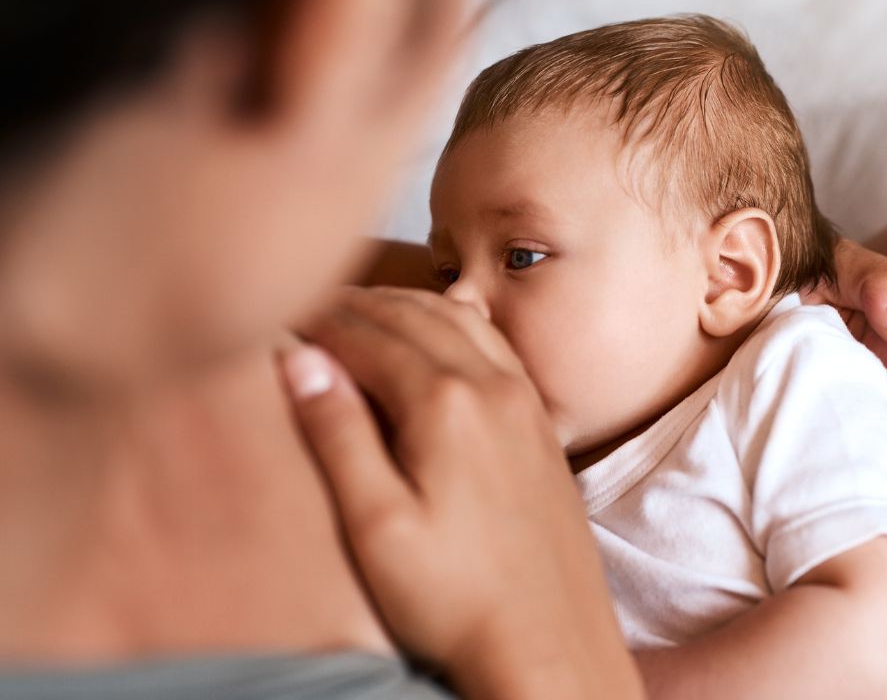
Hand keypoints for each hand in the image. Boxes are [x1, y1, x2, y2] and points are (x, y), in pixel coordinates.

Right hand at [279, 287, 641, 699]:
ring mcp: (525, 405)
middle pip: (414, 316)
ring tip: (363, 311)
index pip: (366, 336)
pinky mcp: (542, 427)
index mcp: (446, 404)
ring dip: (407, 307)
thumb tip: (301, 359)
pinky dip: (455, 325)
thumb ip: (337, 434)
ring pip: (460, 322)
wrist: (549, 642)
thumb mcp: (376, 525)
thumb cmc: (455, 598)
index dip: (318, 321)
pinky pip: (495, 347)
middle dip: (357, 305)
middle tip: (311, 303)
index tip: (279, 314)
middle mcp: (493, 388)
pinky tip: (438, 338)